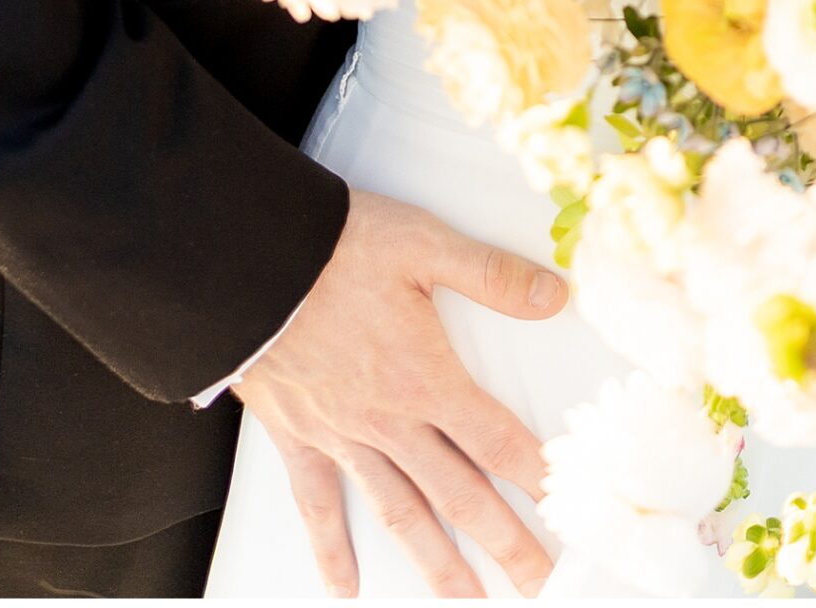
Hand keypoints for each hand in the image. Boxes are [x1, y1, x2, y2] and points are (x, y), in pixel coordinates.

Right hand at [235, 189, 564, 599]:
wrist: (249, 262)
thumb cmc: (335, 247)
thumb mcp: (424, 244)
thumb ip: (490, 275)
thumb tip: (554, 296)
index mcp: (427, 378)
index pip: (496, 442)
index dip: (536, 479)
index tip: (566, 515)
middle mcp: (389, 421)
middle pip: (460, 495)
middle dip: (504, 543)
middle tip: (539, 584)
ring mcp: (342, 436)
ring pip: (399, 513)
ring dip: (436, 562)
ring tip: (466, 599)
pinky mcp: (297, 435)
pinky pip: (318, 504)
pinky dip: (331, 550)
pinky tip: (345, 586)